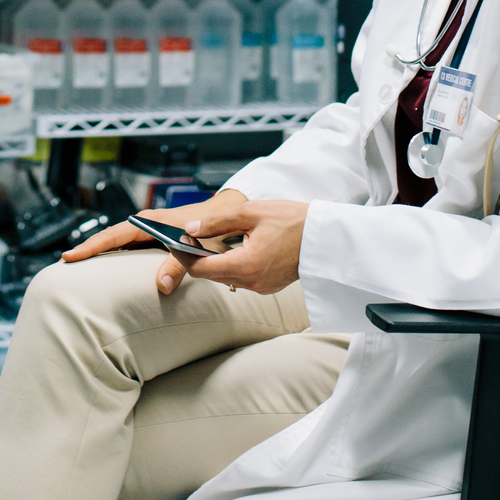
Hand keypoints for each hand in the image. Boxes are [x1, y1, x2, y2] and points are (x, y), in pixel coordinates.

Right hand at [61, 187, 249, 296]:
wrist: (226, 215)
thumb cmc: (211, 230)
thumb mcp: (195, 249)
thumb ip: (178, 267)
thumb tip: (160, 286)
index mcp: (149, 223)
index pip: (112, 236)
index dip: (90, 248)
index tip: (69, 257)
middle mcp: (145, 224)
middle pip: (109, 238)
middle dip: (88, 249)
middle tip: (66, 263)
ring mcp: (149, 229)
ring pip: (118, 241)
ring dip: (100, 251)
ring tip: (80, 265)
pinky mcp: (156, 236)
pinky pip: (129, 245)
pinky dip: (115, 253)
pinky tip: (109, 265)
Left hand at [185, 200, 308, 295]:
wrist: (326, 236)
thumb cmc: (293, 220)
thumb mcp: (251, 212)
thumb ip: (217, 222)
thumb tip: (191, 229)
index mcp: (246, 266)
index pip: (201, 269)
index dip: (183, 255)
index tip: (174, 240)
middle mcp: (253, 283)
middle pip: (211, 275)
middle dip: (195, 258)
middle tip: (186, 237)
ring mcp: (262, 287)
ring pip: (225, 277)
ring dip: (213, 262)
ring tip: (203, 241)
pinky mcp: (269, 285)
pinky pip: (241, 278)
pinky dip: (230, 265)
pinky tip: (229, 249)